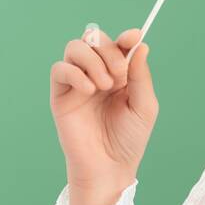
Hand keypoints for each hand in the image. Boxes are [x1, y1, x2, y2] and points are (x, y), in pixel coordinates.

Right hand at [49, 26, 158, 192]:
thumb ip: (140, 75)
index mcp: (120, 75)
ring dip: (92, 60)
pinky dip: (75, 73)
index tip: (132, 37)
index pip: (118, 45)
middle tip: (119, 74)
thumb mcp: (144, 106)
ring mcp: (77, 83)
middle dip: (108, 50)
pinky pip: (59, 69)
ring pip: (75, 48)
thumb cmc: (129, 140)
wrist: (109, 167)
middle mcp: (98, 74)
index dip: (125, 37)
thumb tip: (139, 45)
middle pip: (94, 39)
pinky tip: (90, 90)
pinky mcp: (60, 95)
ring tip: (104, 85)